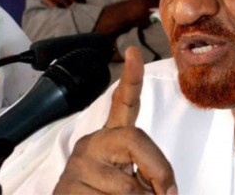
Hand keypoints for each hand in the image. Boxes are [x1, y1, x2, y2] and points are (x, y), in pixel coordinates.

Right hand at [54, 47, 176, 193]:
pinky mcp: (67, 188)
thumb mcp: (136, 179)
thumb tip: (167, 192)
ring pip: (126, 185)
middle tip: (167, 192)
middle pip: (133, 139)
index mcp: (112, 138)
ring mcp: (77, 165)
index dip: (131, 78)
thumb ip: (150, 173)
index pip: (123, 104)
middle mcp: (93, 144)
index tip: (133, 52)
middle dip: (158, 168)